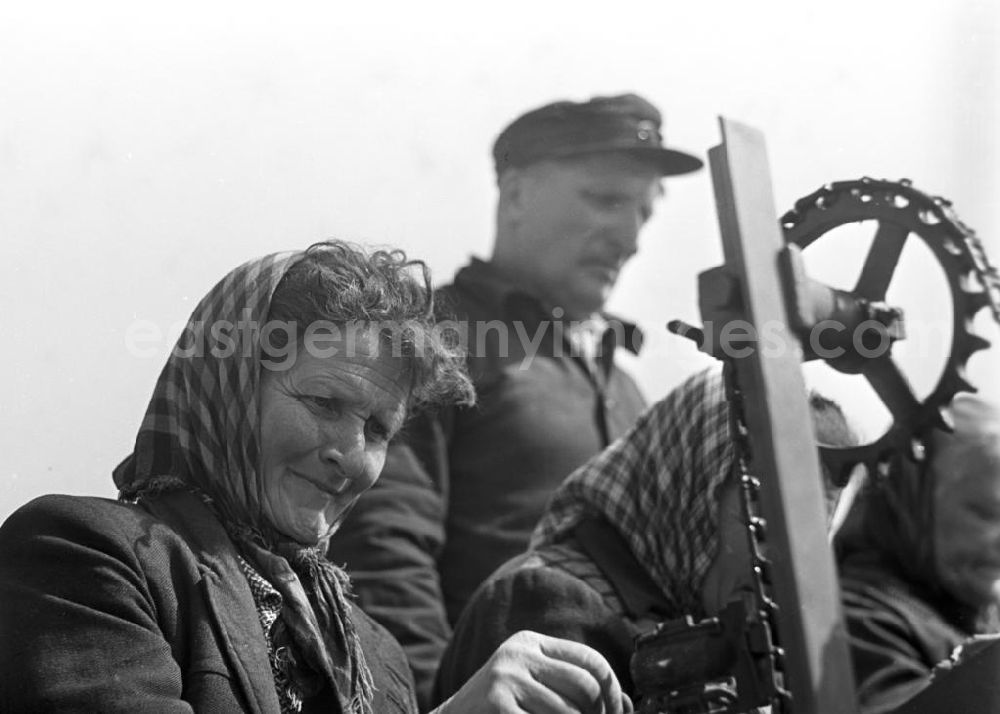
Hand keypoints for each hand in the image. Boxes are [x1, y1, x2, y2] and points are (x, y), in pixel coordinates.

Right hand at [433, 630, 632, 713]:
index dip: (613, 690)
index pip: (589, 660)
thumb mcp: (532, 686)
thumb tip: (627, 704)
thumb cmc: (499, 710)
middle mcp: (517, 654)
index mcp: (530, 643)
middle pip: (585, 686)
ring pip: (569, 713)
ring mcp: (505, 679)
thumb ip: (571, 688)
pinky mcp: (498, 705)